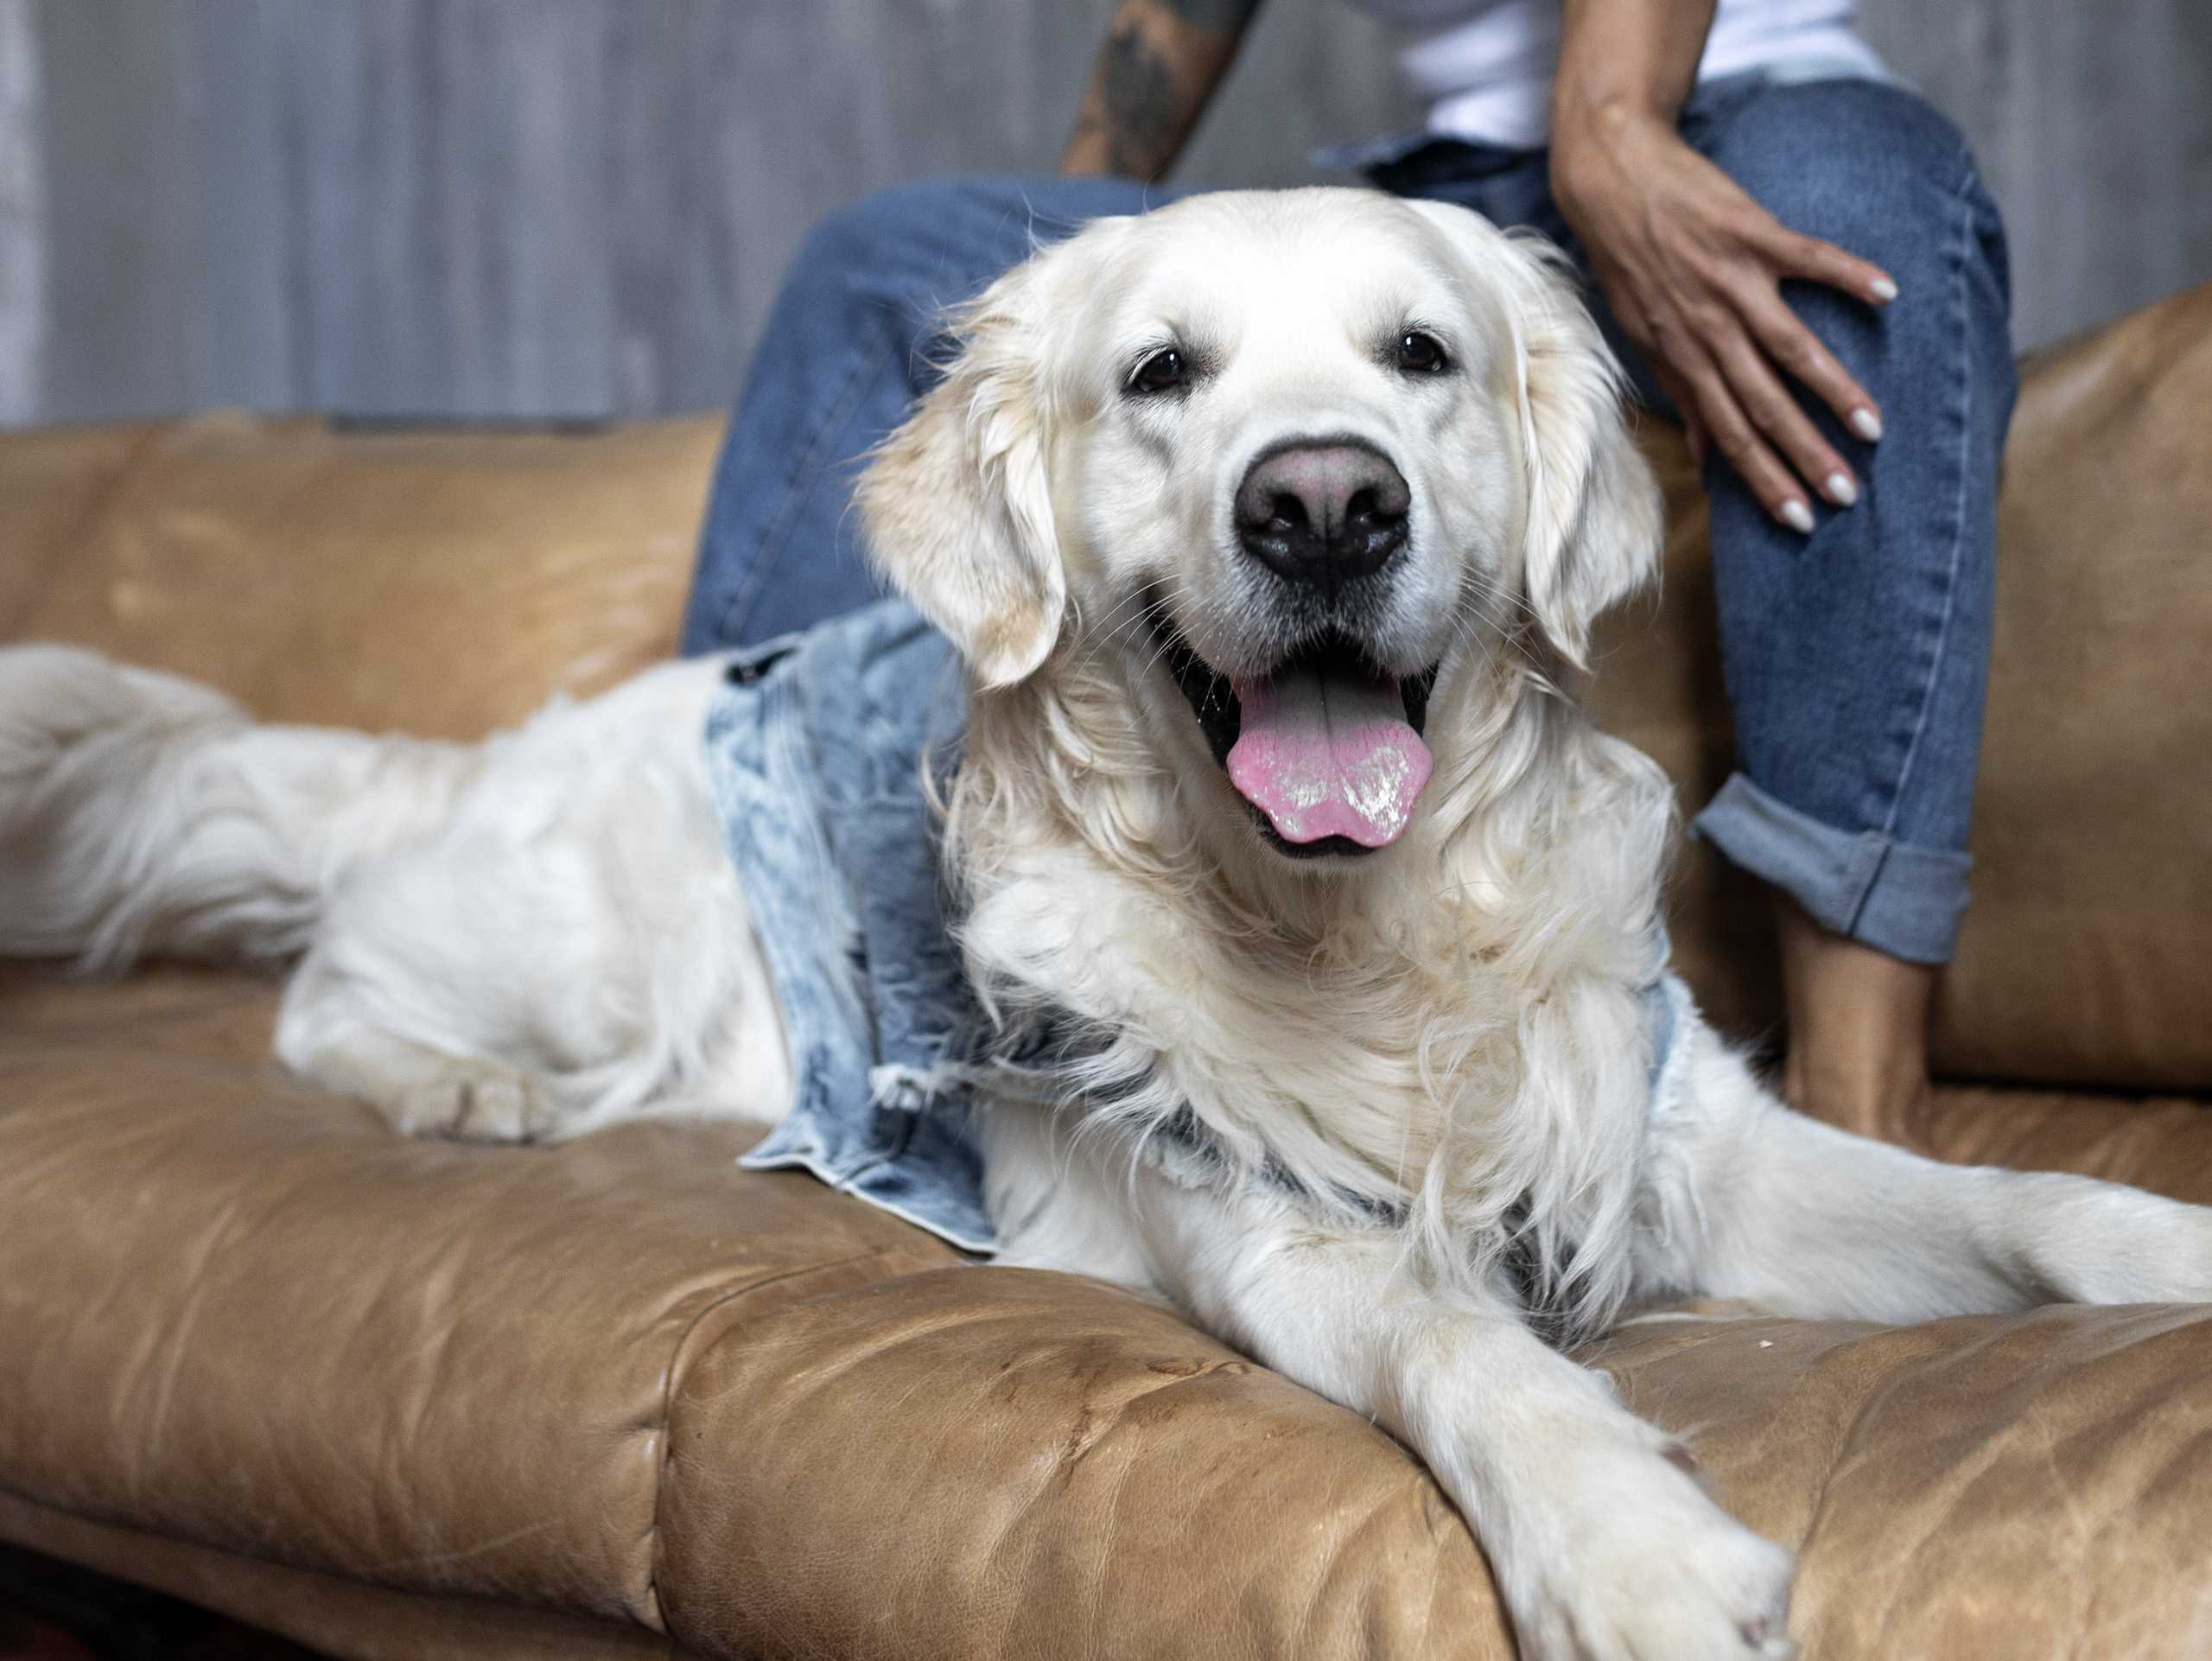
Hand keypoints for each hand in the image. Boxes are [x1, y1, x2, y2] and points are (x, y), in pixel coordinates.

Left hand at [1552, 105, 1895, 532]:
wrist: (1610, 176)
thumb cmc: (1629, 261)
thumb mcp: (1643, 335)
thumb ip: (1681, 391)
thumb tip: (1703, 454)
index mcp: (1684, 358)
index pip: (1729, 433)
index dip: (1763, 478)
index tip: (1799, 518)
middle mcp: (1707, 328)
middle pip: (1763, 404)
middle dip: (1804, 455)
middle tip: (1845, 495)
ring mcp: (1730, 281)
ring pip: (1790, 346)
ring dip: (1833, 389)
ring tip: (1872, 427)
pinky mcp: (1750, 232)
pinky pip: (1808, 258)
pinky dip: (1848, 274)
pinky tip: (1888, 294)